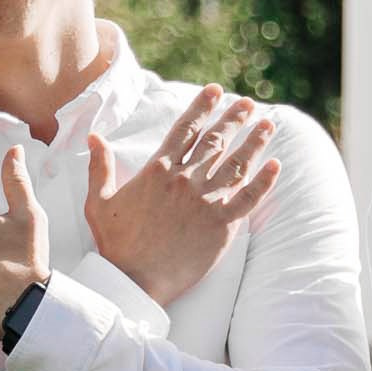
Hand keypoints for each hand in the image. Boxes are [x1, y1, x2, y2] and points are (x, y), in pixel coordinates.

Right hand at [85, 85, 280, 305]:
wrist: (135, 279)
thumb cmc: (115, 244)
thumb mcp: (98, 201)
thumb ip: (99, 167)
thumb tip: (94, 137)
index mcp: (158, 169)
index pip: (185, 129)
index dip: (202, 107)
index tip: (215, 91)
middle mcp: (185, 179)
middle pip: (215, 140)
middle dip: (234, 119)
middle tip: (247, 105)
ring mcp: (205, 201)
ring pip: (236, 163)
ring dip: (254, 141)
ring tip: (268, 125)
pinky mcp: (220, 225)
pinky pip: (248, 198)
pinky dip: (264, 181)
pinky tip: (276, 165)